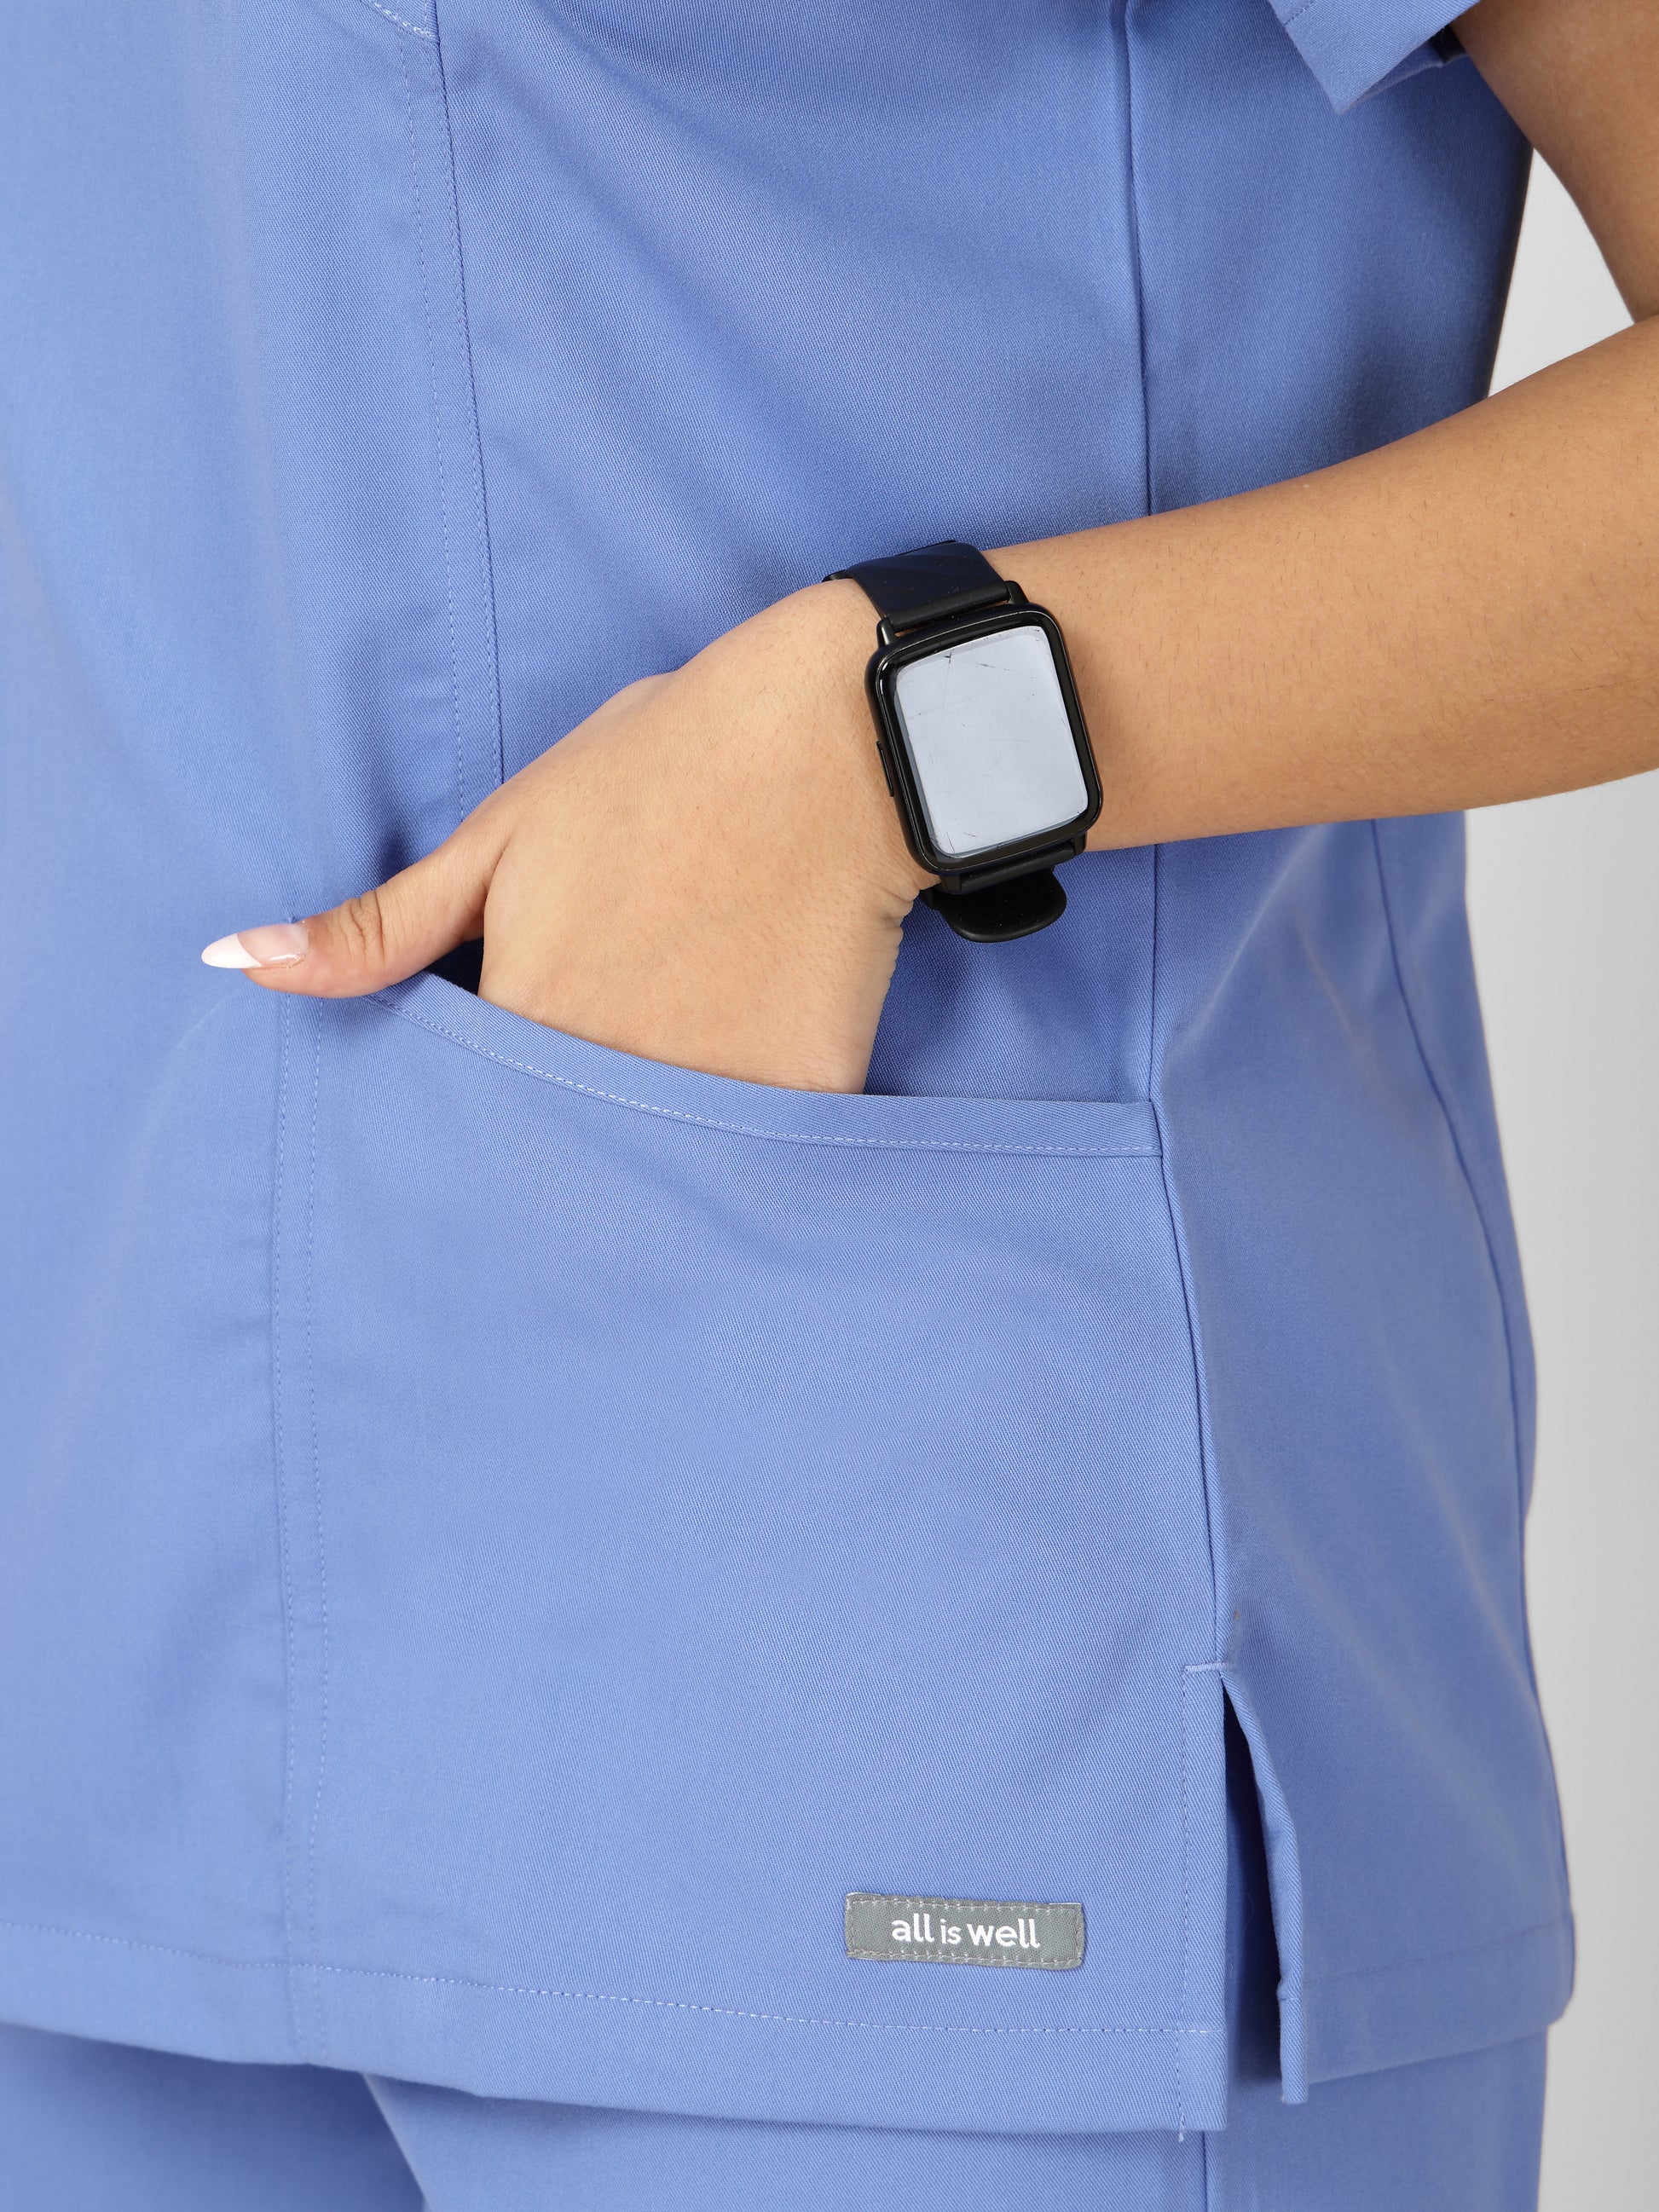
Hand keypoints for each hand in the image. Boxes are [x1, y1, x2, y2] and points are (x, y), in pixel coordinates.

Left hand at [201, 583, 931, 1092]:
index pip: (469, 1119)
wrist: (833, 738)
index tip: (496, 1099)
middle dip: (554, 1151)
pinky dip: (738, 1141)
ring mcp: (708, 1093)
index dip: (481, 1109)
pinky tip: (745, 1076)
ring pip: (651, 1170)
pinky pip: (751, 1155)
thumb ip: (381, 929)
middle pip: (559, 1158)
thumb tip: (238, 965)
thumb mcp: (502, 837)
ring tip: (669, 1071)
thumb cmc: (658, 769)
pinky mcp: (799, 1098)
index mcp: (524, 1019)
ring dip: (640, 1159)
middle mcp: (608, 1075)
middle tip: (590, 1088)